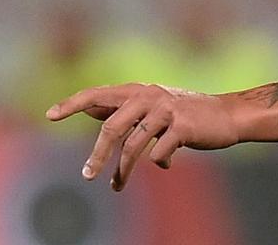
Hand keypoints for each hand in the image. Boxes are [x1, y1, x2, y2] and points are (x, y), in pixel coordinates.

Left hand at [47, 83, 239, 190]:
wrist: (227, 116)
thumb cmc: (185, 114)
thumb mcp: (153, 107)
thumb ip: (124, 108)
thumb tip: (89, 107)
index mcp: (138, 90)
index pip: (98, 93)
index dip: (73, 103)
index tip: (50, 115)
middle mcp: (149, 95)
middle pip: (112, 127)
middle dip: (98, 156)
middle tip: (87, 176)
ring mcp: (166, 109)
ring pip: (133, 146)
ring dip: (123, 170)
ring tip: (117, 186)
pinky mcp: (182, 126)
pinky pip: (158, 153)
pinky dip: (159, 162)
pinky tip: (167, 161)